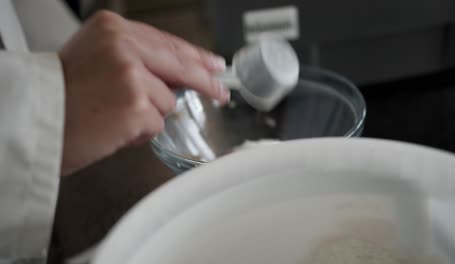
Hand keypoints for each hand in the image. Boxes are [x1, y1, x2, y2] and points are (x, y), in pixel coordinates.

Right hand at [59, 11, 228, 175]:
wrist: (34, 121)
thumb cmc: (60, 96)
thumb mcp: (96, 58)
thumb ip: (136, 60)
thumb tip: (176, 77)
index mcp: (113, 29)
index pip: (167, 43)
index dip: (195, 56)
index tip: (213, 64)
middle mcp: (124, 46)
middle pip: (181, 65)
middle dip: (204, 81)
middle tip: (220, 91)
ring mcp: (132, 75)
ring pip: (167, 102)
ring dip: (148, 115)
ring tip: (114, 115)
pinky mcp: (135, 106)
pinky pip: (156, 124)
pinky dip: (139, 132)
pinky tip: (114, 128)